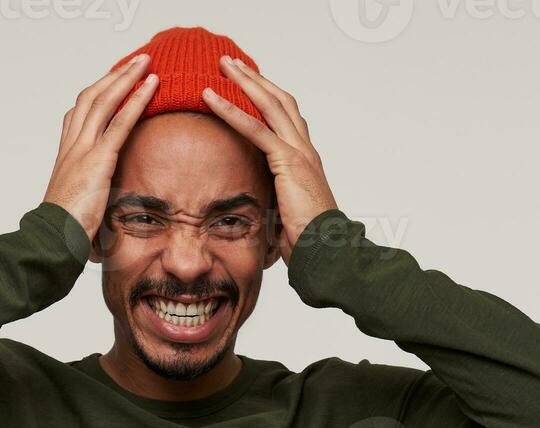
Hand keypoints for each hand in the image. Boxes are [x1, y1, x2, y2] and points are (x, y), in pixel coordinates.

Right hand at [43, 54, 160, 246]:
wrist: (51, 241)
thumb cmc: (63, 233)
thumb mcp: (78, 207)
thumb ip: (91, 197)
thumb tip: (101, 209)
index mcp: (66, 156)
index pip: (79, 114)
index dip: (97, 94)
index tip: (113, 81)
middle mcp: (72, 147)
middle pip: (92, 98)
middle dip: (114, 77)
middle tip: (135, 62)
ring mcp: (83, 151)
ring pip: (104, 102)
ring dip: (126, 78)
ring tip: (146, 63)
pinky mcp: (98, 160)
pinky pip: (120, 122)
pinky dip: (136, 100)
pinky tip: (150, 86)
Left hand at [201, 57, 338, 263]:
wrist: (327, 251)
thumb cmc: (308, 242)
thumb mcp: (283, 215)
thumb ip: (270, 201)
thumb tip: (252, 209)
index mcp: (305, 160)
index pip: (286, 117)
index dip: (267, 97)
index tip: (247, 84)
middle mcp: (305, 149)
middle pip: (279, 100)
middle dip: (254, 79)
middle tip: (231, 63)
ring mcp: (299, 152)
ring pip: (269, 104)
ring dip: (244, 81)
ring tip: (222, 66)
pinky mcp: (288, 162)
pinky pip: (256, 129)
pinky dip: (231, 111)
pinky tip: (212, 99)